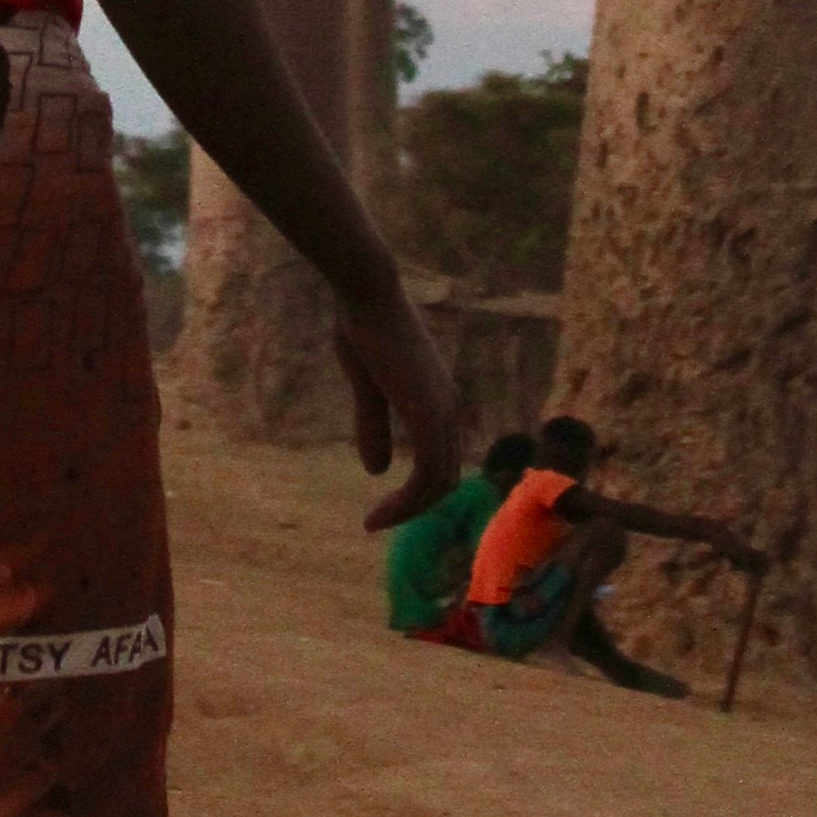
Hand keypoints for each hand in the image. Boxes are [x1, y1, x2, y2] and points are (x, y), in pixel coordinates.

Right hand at [336, 278, 462, 534]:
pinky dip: (405, 503)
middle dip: (415, 506)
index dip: (418, 491)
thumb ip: (373, 426)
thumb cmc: (365, 329)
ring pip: (438, 483)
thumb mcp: (368, 386)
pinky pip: (425, 476)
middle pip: (446, 478)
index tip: (384, 507)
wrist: (368, 294)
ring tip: (375, 522)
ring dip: (408, 511)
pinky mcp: (427, 414)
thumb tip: (377, 471)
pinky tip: (379, 511)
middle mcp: (450, 409)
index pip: (443, 461)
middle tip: (379, 521)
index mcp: (440, 400)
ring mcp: (442, 412)